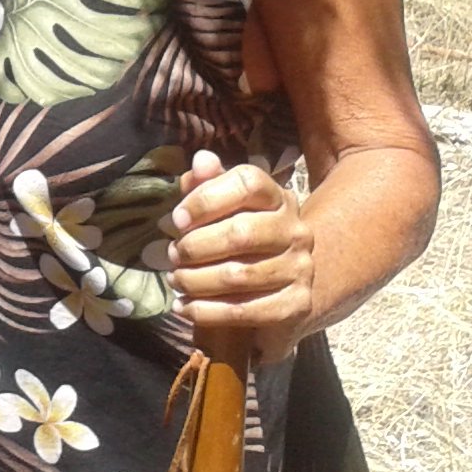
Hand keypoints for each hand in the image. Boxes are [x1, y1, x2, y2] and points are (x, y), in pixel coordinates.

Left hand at [158, 151, 315, 365]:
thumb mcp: (221, 211)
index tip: (176, 219)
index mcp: (278, 198)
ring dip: (195, 280)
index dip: (206, 198)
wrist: (278, 292)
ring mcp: (300, 268)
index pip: (248, 183)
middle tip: (171, 255)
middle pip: (240, 232)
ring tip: (176, 280)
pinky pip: (243, 310)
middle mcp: (296, 230)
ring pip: (237, 275)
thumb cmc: (238, 244)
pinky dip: (205, 311)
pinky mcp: (296, 305)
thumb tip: (201, 160)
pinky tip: (185, 306)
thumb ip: (207, 185)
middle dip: (194, 246)